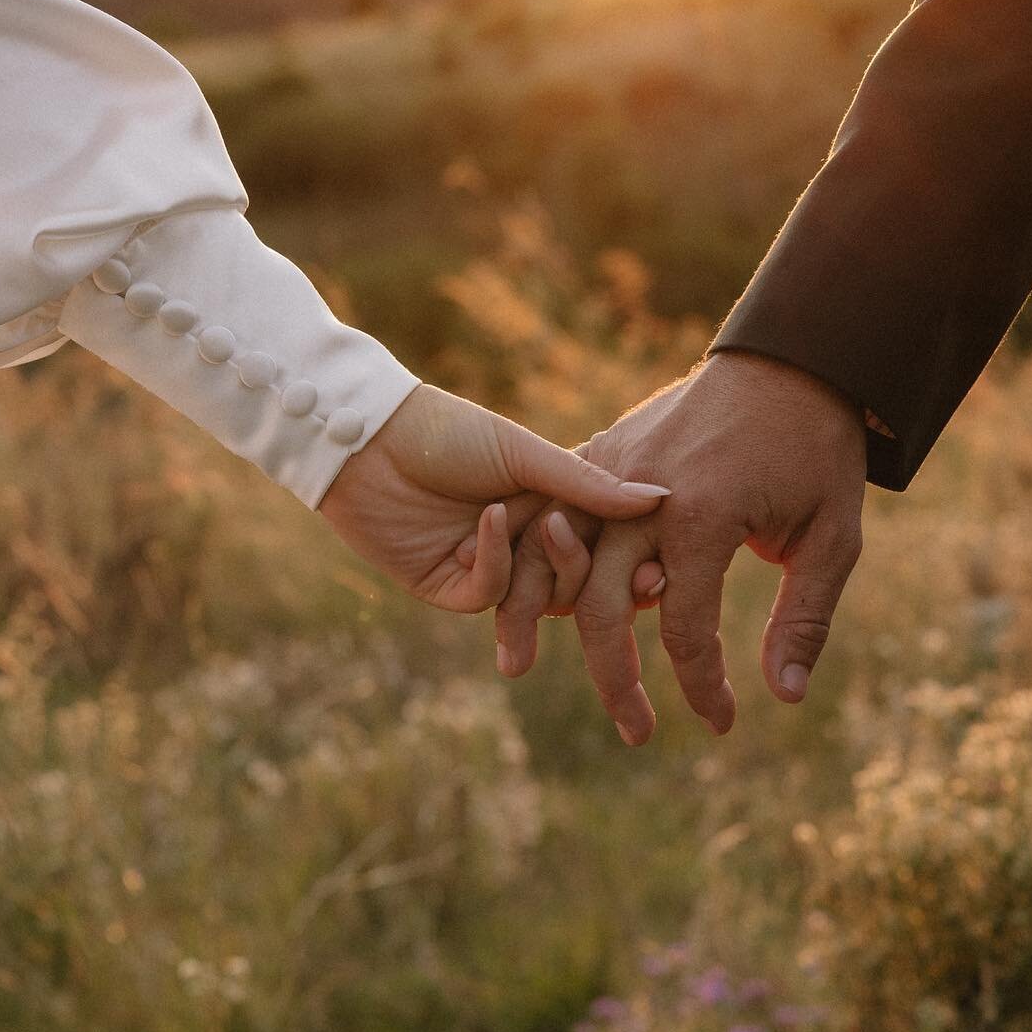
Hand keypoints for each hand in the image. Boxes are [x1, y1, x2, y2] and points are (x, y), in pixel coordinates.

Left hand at [318, 383, 670, 611]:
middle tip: (604, 562)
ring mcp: (486, 568)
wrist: (370, 440)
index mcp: (546, 506)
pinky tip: (489, 521)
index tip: (656, 567)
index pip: (600, 546)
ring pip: (536, 600)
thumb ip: (587, 484)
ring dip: (547, 572)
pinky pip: (488, 597)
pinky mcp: (448, 588)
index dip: (626, 559)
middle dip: (589, 569)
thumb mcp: (526, 454)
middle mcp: (522, 542)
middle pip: (574, 582)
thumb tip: (661, 498)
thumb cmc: (448, 432)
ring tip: (549, 533)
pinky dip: (495, 563)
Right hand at [495, 352, 867, 740]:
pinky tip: (531, 598)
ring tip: (521, 669)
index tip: (721, 724)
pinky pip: (552, 513)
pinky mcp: (598, 454)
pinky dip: (539, 559)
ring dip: (537, 619)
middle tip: (637, 735)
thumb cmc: (817, 450)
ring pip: (556, 561)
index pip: (686, 628)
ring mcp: (611, 470)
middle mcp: (643, 497)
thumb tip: (786, 697)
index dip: (701, 686)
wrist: (787, 359)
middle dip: (617, 681)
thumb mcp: (834, 537)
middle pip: (605, 609)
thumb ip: (806, 618)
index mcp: (702, 516)